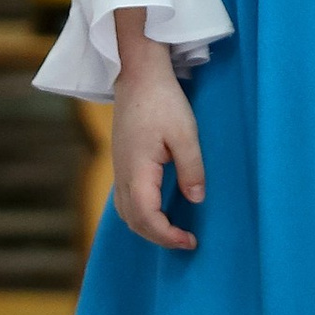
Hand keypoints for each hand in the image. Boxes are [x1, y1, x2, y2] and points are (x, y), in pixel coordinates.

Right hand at [110, 9, 203, 250]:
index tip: (191, 241)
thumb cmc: (162, 100)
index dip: (168, 236)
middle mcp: (122, 174)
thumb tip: (196, 200)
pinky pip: (124, 199)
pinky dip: (139, 214)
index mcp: (137, 171)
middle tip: (186, 241)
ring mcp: (118, 168)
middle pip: (133, 221)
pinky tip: (156, 211)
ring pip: (125, 212)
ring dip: (147, 227)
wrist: (137, 74)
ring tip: (172, 231)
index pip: (147, 218)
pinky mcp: (121, 161)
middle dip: (158, 237)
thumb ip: (191, 169)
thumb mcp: (186, 133)